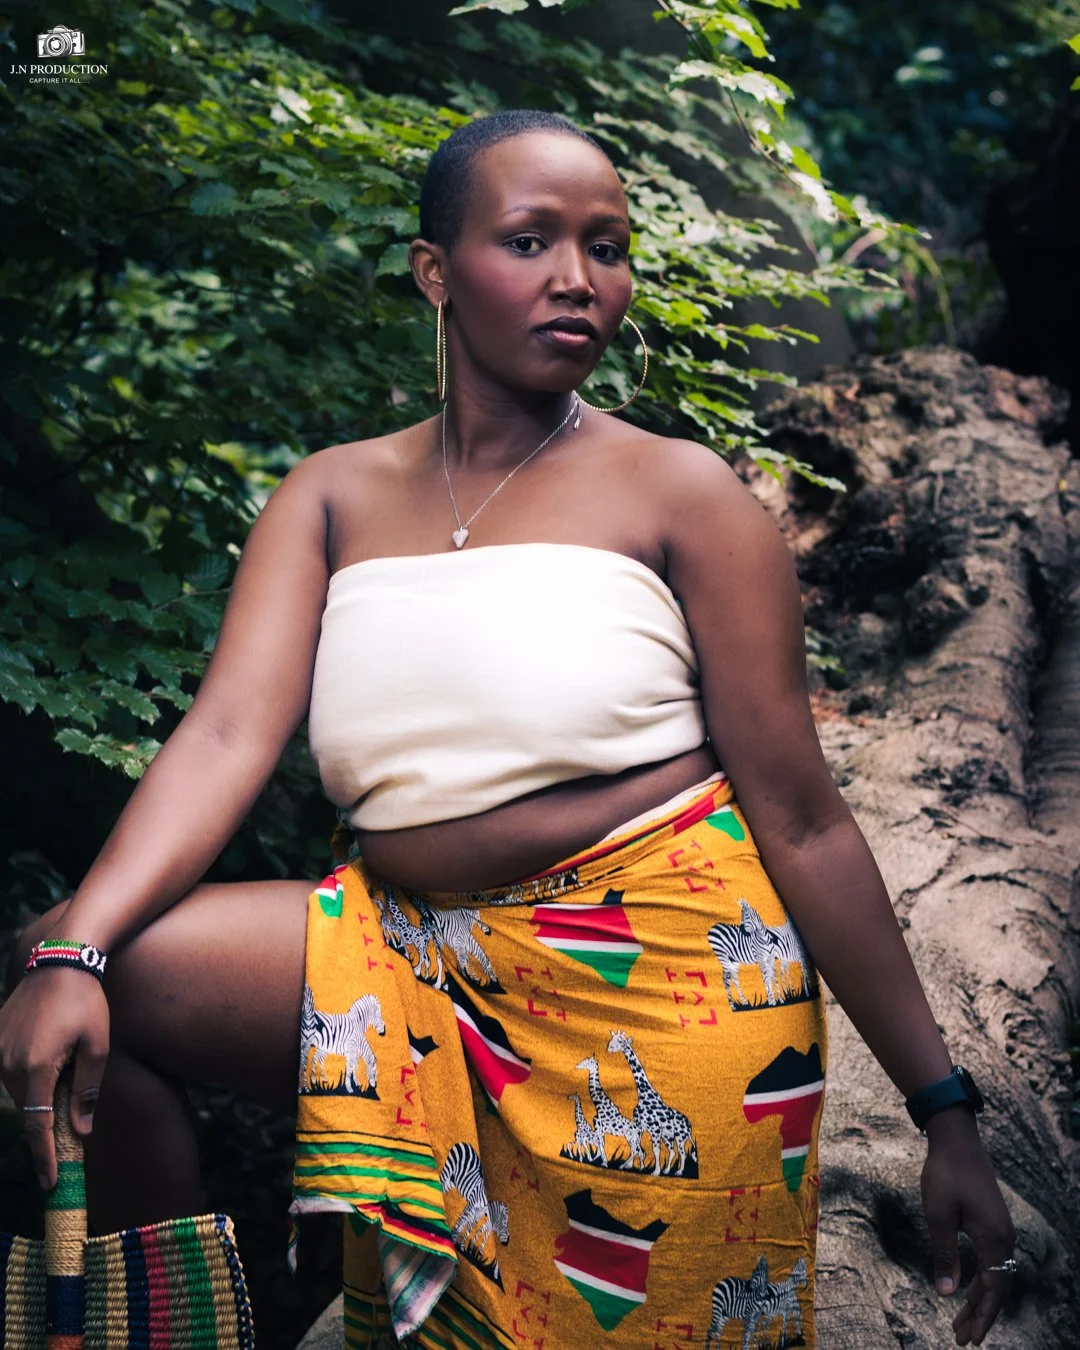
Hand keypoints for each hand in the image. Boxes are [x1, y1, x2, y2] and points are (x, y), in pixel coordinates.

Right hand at [0, 968, 109, 1188]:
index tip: (50, 1182)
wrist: (62, 959)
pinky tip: (50, 1055)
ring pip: (20, 1091)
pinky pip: (10, 1070)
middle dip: (48, 1120)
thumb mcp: (97, 1046)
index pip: (38, 1126)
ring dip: (40, 1094)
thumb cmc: (86, 1001)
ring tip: (65, 1071)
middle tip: (71, 1127)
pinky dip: (30, 1076)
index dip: (44, 1157)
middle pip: (29, 1109)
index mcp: (35, 1069)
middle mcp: (8, 1064)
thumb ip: (87, 1091)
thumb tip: (80, 1131)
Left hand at [920, 1107, 1015, 1345]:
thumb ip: (944, 1254)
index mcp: (995, 1239)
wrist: (956, 1139)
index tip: (969, 1339)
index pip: (993, 1290)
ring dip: (979, 1299)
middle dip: (979, 1315)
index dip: (981, 1316)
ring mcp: (1000, 1229)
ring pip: (994, 1275)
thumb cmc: (945, 1174)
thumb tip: (945, 1293)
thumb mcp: (938, 1215)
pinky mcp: (992, 1222)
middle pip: (996, 1288)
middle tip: (961, 1339)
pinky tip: (967, 1289)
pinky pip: (991, 1261)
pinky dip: (980, 1280)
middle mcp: (1004, 1237)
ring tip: (960, 1322)